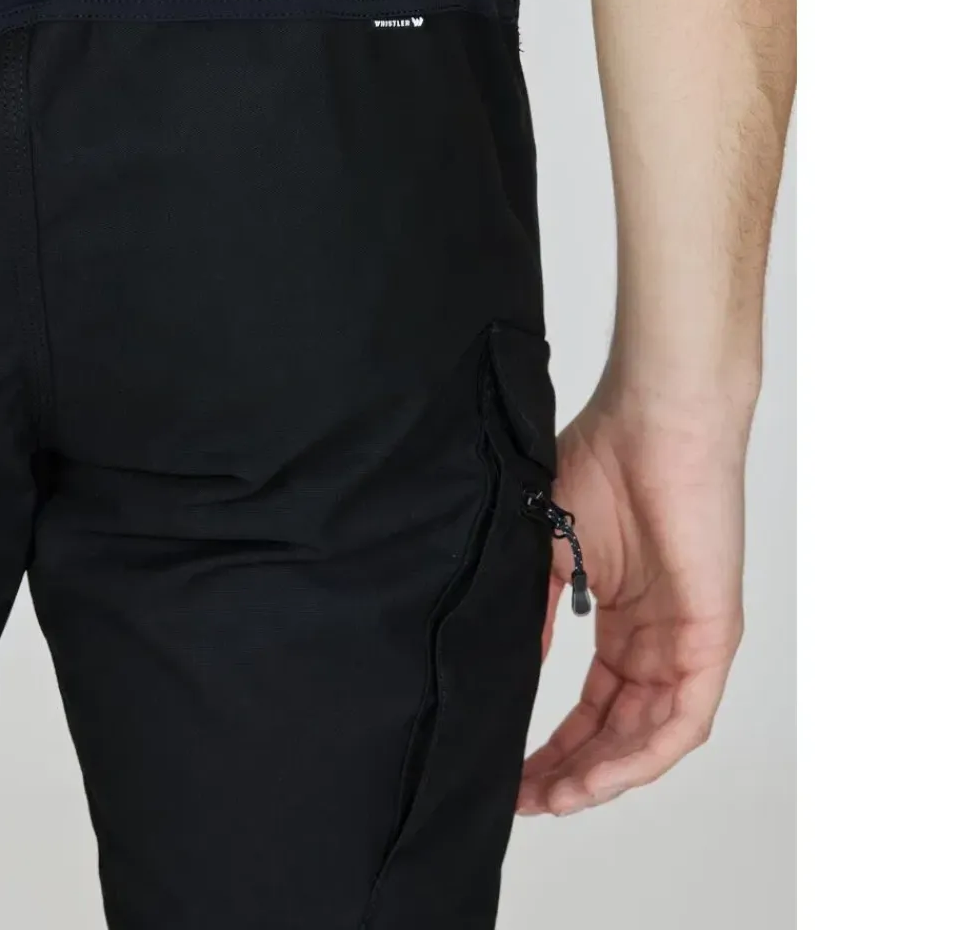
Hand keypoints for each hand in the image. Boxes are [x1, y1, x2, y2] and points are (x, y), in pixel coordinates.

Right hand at [517, 384, 748, 815]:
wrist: (653, 420)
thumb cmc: (602, 464)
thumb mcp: (549, 551)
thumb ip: (538, 613)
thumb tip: (510, 668)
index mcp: (622, 619)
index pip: (591, 705)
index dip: (553, 746)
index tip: (509, 774)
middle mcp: (657, 640)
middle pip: (617, 731)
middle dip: (570, 771)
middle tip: (524, 800)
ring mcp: (687, 642)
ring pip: (650, 737)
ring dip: (602, 775)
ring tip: (552, 799)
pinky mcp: (712, 636)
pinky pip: (684, 719)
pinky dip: (642, 755)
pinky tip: (598, 777)